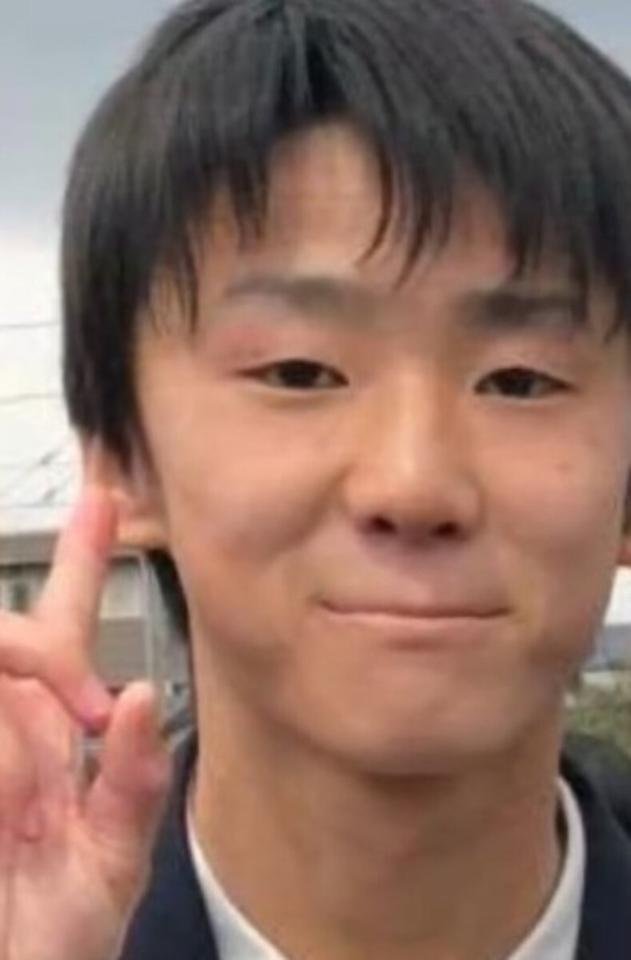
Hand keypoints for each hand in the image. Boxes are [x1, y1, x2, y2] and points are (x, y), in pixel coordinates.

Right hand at [0, 488, 170, 959]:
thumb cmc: (58, 937)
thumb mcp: (114, 862)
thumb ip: (133, 782)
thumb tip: (133, 695)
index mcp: (55, 731)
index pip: (63, 625)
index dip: (82, 557)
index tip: (103, 500)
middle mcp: (12, 723)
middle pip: (13, 632)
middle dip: (36, 650)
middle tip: (82, 705)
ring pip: (2, 674)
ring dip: (16, 749)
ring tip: (25, 813)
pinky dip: (6, 777)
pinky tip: (15, 819)